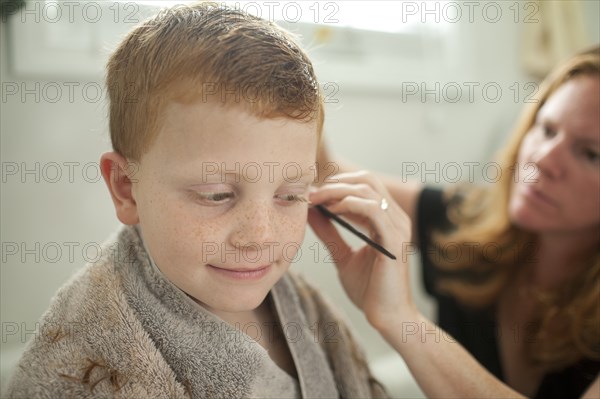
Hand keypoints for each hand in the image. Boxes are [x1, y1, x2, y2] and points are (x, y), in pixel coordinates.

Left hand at [308, 171, 417, 329]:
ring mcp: (397, 227)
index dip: (336, 184)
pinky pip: (373, 210)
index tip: (311, 195)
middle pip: (367, 180)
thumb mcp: (342, 256)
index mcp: (386, 220)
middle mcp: (395, 218)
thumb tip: (310, 213)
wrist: (386, 318)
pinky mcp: (394, 240)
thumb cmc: (369, 290)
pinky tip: (332, 211)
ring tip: (317, 201)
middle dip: (335, 183)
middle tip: (311, 195)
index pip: (364, 186)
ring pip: (368, 190)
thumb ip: (329, 233)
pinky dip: (349, 205)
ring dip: (338, 191)